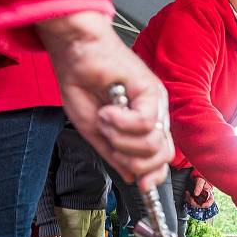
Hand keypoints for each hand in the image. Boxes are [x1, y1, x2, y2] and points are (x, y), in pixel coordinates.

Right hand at [36, 12, 173, 191]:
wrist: (75, 50)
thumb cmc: (81, 81)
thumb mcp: (94, 130)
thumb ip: (114, 154)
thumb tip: (132, 178)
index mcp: (143, 123)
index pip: (160, 158)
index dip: (152, 176)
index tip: (139, 186)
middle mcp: (153, 113)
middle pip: (162, 156)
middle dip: (134, 160)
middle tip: (110, 142)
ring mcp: (154, 102)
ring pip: (153, 143)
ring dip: (121, 139)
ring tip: (104, 119)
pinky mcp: (151, 89)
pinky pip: (144, 123)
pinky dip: (121, 122)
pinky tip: (107, 110)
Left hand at [185, 176, 213, 207]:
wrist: (195, 177)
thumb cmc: (200, 179)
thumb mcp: (200, 181)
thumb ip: (199, 187)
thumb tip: (196, 194)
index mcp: (209, 193)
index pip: (210, 201)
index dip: (207, 204)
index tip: (202, 205)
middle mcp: (205, 198)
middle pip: (201, 205)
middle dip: (194, 202)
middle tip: (189, 197)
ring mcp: (200, 199)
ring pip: (195, 204)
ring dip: (189, 200)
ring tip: (187, 193)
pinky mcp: (194, 199)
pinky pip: (191, 202)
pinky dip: (188, 199)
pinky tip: (187, 193)